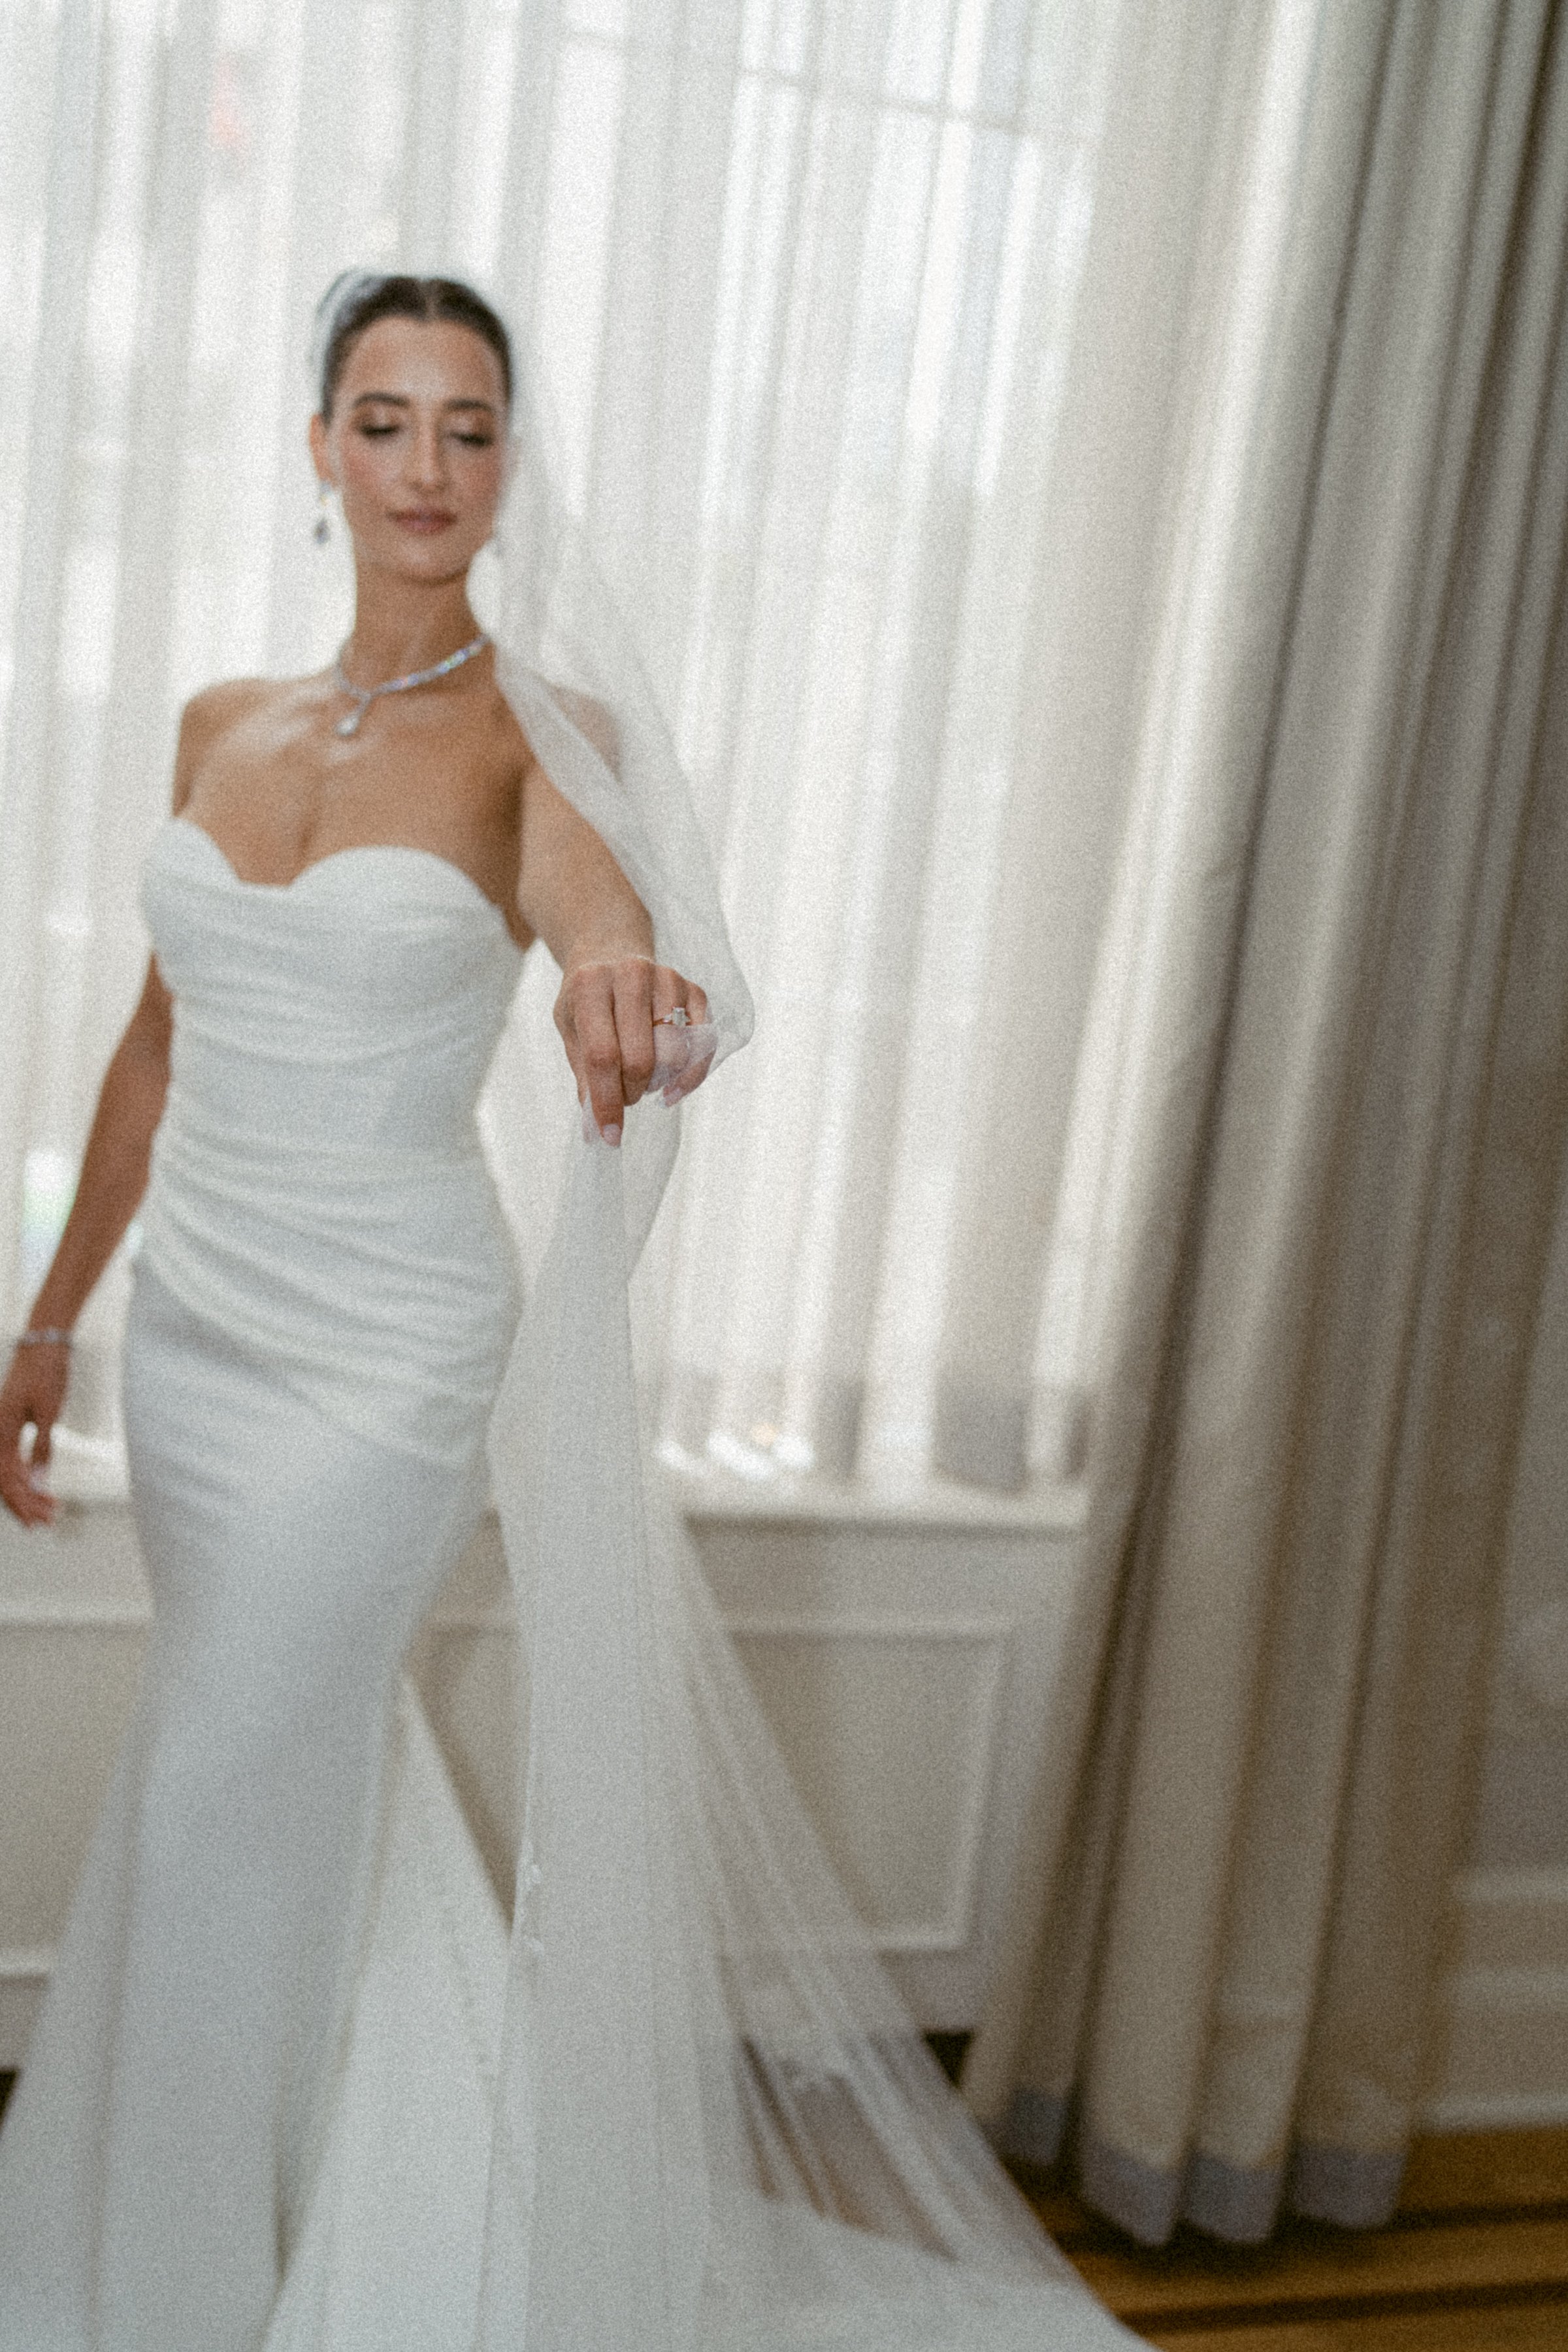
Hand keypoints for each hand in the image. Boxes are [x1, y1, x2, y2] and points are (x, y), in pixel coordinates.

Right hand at [0, 1339, 71, 1526]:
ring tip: (49, 1507)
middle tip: (47, 1521)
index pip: (6, 1479)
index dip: (21, 1502)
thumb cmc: (46, 1374)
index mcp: (1, 1431)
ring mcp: (3, 1428)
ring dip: (28, 1490)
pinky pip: (14, 1456)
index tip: (37, 1520)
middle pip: (6, 1479)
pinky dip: (27, 1473)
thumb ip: (42, 1447)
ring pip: (10, 1469)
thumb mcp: (49, 1412)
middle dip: (25, 1502)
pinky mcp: (12, 1424)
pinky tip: (40, 1485)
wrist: (43, 1345)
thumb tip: (36, 1481)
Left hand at [554, 956, 712, 1143]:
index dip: (607, 1102)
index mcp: (590, 984)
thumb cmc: (587, 998)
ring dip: (657, 1083)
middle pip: (641, 1059)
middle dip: (631, 1093)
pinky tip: (670, 1087)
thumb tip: (594, 1129)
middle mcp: (631, 975)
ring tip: (640, 1079)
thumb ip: (583, 1073)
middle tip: (623, 1097)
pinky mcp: (693, 989)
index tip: (609, 1136)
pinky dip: (690, 1076)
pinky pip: (703, 1045)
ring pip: (674, 1054)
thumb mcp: (569, 1027)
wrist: (611, 950)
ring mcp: (667, 979)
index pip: (603, 1055)